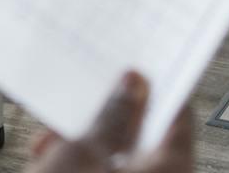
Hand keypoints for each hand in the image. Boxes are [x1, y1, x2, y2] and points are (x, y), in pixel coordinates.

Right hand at [26, 72, 195, 172]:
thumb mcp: (83, 153)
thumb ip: (110, 115)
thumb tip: (132, 84)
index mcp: (173, 170)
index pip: (178, 115)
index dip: (158, 86)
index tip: (139, 66)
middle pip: (145, 140)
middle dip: (106, 121)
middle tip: (81, 107)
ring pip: (119, 163)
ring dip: (85, 149)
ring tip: (50, 147)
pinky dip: (81, 169)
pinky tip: (49, 164)